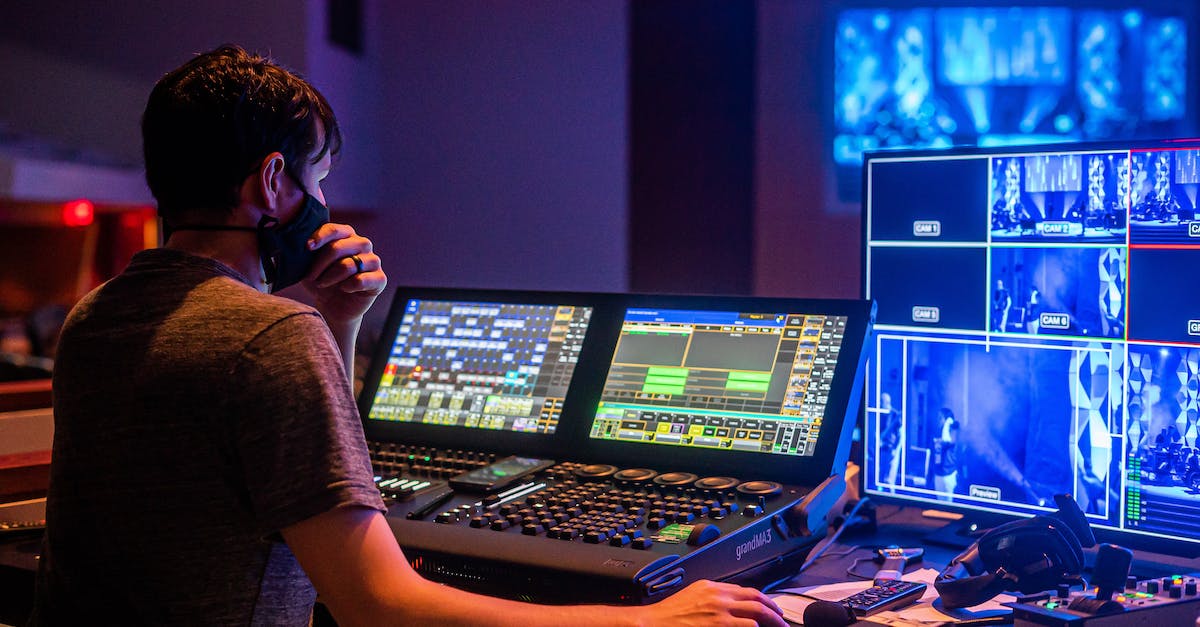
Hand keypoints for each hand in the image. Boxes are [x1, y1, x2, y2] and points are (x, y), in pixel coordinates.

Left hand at [303, 223, 386, 324]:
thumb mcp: (309, 265)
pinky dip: (347, 287)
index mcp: (347, 235)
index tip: (307, 247)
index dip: (320, 237)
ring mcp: (373, 261)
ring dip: (330, 277)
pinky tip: (344, 289)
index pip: (334, 229)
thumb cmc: (321, 281)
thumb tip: (299, 243)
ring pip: (348, 265)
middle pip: (338, 247)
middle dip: (320, 264)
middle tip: (311, 277)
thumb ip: (307, 252)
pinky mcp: (380, 279)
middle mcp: (362, 244)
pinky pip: (361, 280)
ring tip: (322, 284)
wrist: (334, 307)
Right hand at [638, 580, 786, 626]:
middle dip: (774, 610)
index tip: (771, 607)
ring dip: (773, 621)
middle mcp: (719, 596)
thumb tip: (731, 603)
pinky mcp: (720, 626)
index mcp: (712, 587)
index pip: (746, 590)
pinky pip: (748, 626)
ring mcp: (720, 612)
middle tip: (783, 619)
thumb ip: (712, 597)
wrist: (653, 623)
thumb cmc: (669, 615)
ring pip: (757, 612)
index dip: (763, 599)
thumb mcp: (693, 596)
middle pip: (757, 599)